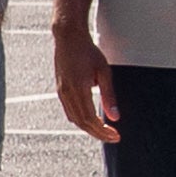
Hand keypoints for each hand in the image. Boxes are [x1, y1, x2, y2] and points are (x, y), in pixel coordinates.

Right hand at [52, 14, 117, 145]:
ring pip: (74, 119)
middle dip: (98, 133)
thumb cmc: (88, 52)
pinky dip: (81, 119)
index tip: (115, 136)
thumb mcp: (104, 72)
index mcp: (78, 89)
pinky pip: (69, 111)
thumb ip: (109, 95)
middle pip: (81, 123)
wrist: (68, 38)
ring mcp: (61, 92)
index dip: (102, 131)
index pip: (90, 119)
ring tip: (104, 131)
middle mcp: (67, 93)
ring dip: (89, 128)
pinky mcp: (60, 90)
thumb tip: (115, 117)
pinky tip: (91, 120)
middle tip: (113, 137)